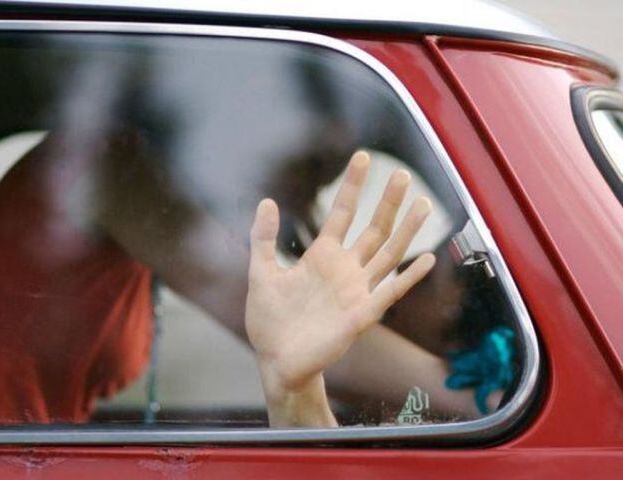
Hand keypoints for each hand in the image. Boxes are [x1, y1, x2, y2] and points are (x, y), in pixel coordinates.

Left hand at [245, 151, 435, 426]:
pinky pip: (391, 291)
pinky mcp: (362, 314)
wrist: (276, 361)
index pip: (341, 212)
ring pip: (388, 253)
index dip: (352, 186)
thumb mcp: (262, 273)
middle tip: (403, 174)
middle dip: (387, 202)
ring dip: (406, 231)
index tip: (362, 157)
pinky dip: (409, 276)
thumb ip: (263, 239)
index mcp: (321, 256)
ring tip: (424, 205)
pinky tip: (428, 259)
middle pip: (373, 228)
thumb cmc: (269, 320)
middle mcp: (344, 269)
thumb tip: (267, 201)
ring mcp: (356, 290)